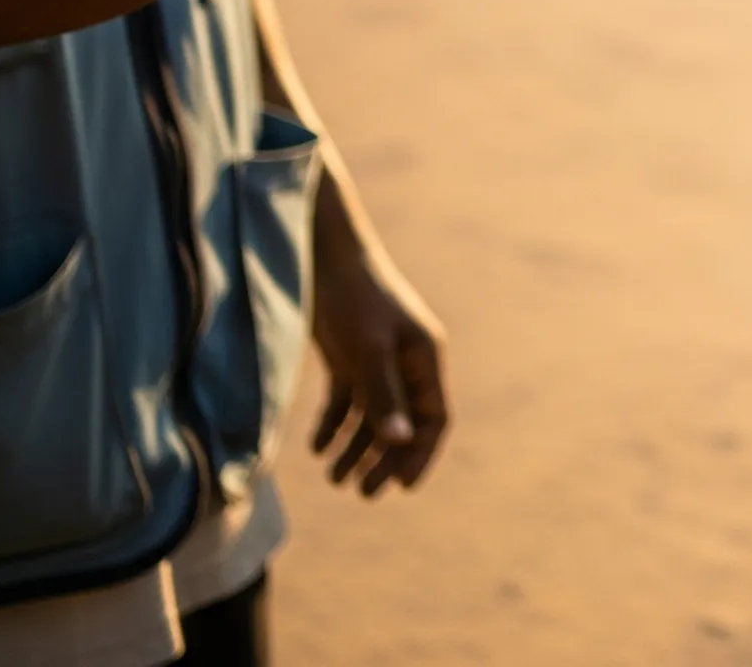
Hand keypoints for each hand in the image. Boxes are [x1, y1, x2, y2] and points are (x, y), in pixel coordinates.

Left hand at [309, 200, 448, 498]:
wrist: (324, 257)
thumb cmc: (355, 299)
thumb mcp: (369, 351)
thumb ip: (385, 397)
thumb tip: (399, 442)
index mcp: (424, 358)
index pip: (434, 417)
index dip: (421, 453)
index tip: (402, 487)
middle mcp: (406, 363)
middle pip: (403, 423)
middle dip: (385, 460)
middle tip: (362, 493)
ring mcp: (378, 359)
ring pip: (374, 416)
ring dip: (356, 448)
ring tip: (335, 478)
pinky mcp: (350, 356)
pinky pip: (348, 401)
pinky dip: (334, 425)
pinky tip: (317, 447)